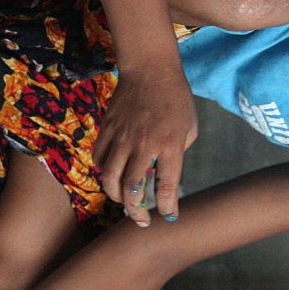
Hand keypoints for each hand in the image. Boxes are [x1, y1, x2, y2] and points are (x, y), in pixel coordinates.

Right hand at [95, 65, 197, 226]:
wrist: (150, 69)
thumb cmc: (176, 99)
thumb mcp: (190, 127)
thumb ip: (178, 153)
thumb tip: (164, 175)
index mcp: (170, 145)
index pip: (166, 187)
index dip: (167, 209)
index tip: (169, 216)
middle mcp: (145, 144)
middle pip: (133, 189)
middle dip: (136, 212)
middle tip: (141, 220)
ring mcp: (122, 137)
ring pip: (110, 178)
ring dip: (116, 196)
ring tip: (124, 202)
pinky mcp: (107, 129)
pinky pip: (98, 158)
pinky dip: (103, 172)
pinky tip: (112, 175)